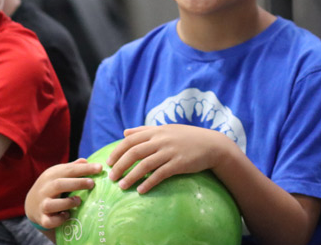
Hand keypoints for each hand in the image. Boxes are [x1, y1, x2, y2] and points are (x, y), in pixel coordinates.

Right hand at [24, 159, 101, 229]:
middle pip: (59, 184)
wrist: (32, 203)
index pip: (69, 170)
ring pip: (51, 204)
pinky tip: (68, 215)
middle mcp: (45, 189)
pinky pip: (49, 221)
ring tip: (79, 200)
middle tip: (92, 183)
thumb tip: (86, 161)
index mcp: (51, 175)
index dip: (85, 169)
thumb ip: (72, 168)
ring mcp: (42, 204)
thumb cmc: (52, 186)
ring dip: (67, 203)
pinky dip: (59, 220)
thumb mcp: (58, 174)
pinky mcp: (42, 219)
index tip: (100, 168)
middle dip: (77, 183)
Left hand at [107, 124, 234, 193]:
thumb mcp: (166, 129)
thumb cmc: (186, 137)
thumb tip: (125, 132)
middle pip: (134, 152)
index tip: (108, 162)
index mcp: (156, 131)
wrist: (212, 145)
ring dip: (131, 176)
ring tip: (122, 187)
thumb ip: (145, 130)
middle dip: (120, 166)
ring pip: (145, 164)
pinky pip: (160, 174)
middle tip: (111, 177)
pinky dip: (148, 182)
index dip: (117, 151)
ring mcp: (170, 151)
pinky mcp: (179, 164)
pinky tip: (141, 190)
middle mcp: (161, 140)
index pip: (130, 140)